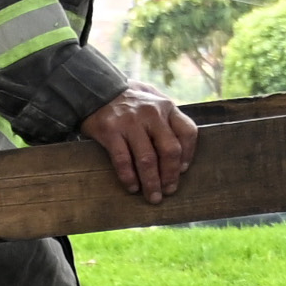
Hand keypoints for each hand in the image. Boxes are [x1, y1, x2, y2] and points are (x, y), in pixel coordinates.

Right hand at [78, 89, 195, 203]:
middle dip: (170, 175)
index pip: (187, 132)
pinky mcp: (110, 131)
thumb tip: (181, 154)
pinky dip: (129, 177)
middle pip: (169, 150)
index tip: (183, 171)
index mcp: (166, 107)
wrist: (97, 89)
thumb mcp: (154, 101)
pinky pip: (123, 160)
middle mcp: (151, 114)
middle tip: (168, 191)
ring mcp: (130, 122)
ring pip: (147, 159)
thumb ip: (168, 120)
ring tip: (152, 196)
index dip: (188, 155)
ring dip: (151, 182)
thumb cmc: (130, 101)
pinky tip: (132, 187)